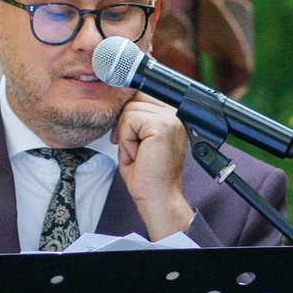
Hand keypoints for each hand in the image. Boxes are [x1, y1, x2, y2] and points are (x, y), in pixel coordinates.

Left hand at [114, 94, 195, 240]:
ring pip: (130, 110)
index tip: (128, 139)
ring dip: (126, 135)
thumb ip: (134, 118)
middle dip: (124, 126)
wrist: (158, 198)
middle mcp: (175, 114)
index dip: (127, 116)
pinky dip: (127, 140)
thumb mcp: (138, 138)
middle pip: (133, 99)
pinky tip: (137, 155)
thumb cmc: (147, 174)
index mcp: (171, 115)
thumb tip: (118, 100)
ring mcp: (171, 119)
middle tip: (133, 151)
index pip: (141, 95)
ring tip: (137, 154)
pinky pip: (130, 120)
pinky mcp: (162, 126)